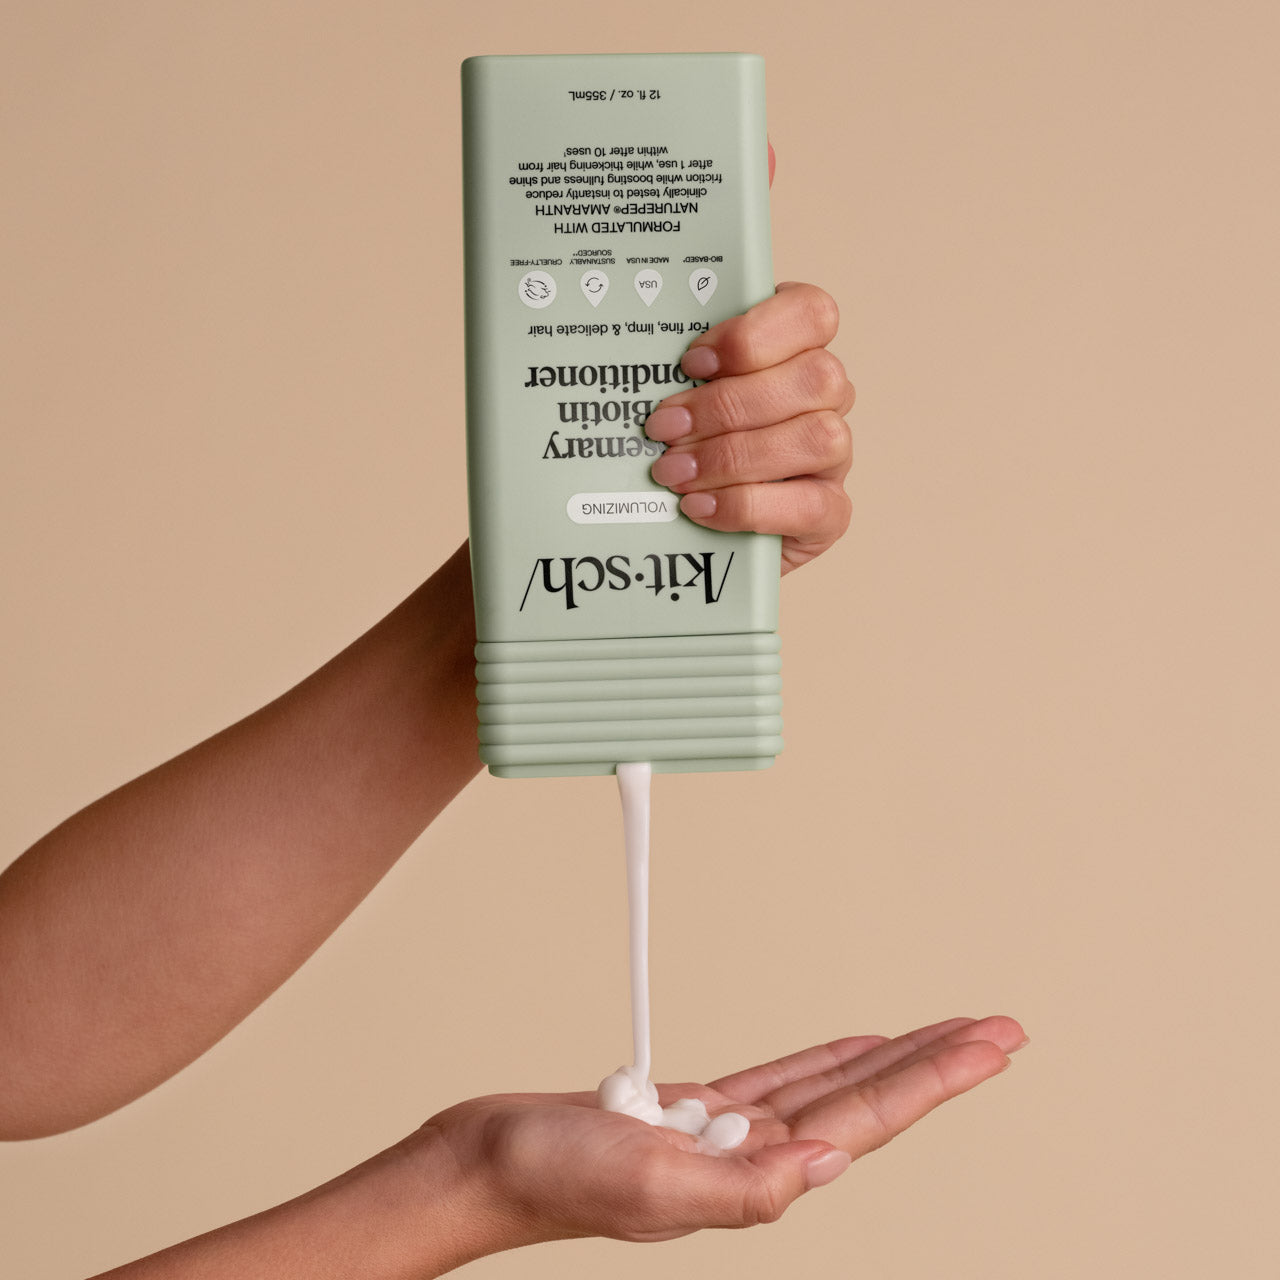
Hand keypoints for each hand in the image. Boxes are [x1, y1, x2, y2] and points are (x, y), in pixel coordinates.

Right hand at [422, 1015, 1024, 1247]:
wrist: (485, 1162)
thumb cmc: (549, 1175)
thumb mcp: (647, 1181)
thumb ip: (740, 1185)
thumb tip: (824, 1168)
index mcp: (754, 1178)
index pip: (869, 1120)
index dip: (936, 1080)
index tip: (992, 1047)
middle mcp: (753, 1157)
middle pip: (868, 1101)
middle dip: (937, 1064)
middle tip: (999, 1031)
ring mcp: (726, 1133)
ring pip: (830, 1084)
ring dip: (890, 1056)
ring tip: (943, 1034)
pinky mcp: (693, 1109)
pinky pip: (778, 1077)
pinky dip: (822, 1058)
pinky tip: (853, 1047)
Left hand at [645, 280, 855, 574]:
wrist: (697, 526)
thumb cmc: (688, 444)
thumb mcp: (682, 395)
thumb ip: (680, 371)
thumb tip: (642, 364)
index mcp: (796, 348)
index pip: (812, 314)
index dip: (753, 334)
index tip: (691, 362)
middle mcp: (826, 397)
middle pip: (815, 376)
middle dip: (728, 404)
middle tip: (664, 429)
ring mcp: (834, 455)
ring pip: (819, 437)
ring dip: (735, 456)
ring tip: (674, 472)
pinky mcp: (830, 511)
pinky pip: (811, 505)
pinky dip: (747, 506)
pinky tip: (699, 506)